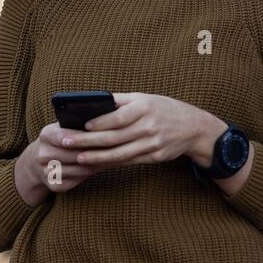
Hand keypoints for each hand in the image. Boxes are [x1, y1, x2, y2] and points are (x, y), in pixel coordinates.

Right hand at [14, 121, 104, 204]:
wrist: (38, 162)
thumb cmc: (60, 140)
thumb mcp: (63, 128)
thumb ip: (77, 124)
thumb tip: (104, 120)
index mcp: (46, 135)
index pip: (64, 136)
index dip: (82, 137)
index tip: (101, 135)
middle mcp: (42, 154)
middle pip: (74, 154)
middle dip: (95, 151)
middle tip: (116, 148)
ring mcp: (46, 171)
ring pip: (78, 169)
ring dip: (96, 164)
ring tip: (113, 158)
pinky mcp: (53, 185)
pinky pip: (77, 180)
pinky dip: (90, 174)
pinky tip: (101, 167)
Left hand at [59, 93, 226, 169]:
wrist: (194, 128)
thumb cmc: (163, 109)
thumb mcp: (145, 98)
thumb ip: (120, 101)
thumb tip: (91, 104)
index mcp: (145, 107)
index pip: (118, 117)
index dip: (99, 123)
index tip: (82, 126)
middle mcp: (149, 126)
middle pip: (114, 137)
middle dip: (88, 141)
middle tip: (67, 142)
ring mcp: (152, 144)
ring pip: (120, 153)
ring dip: (97, 157)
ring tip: (78, 158)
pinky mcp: (154, 157)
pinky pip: (129, 161)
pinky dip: (111, 163)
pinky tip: (96, 163)